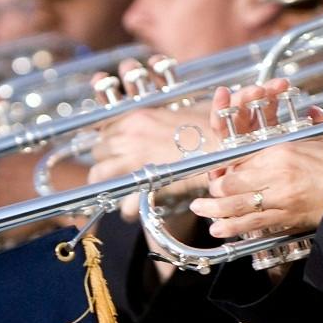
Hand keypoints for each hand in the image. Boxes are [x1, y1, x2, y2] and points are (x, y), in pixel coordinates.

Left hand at [83, 100, 208, 220]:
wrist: (224, 148)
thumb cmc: (209, 129)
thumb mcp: (181, 111)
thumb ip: (161, 113)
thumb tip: (160, 116)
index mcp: (136, 117)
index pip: (103, 129)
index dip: (107, 142)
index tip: (112, 151)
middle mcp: (129, 136)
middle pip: (97, 150)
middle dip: (105, 161)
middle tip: (117, 172)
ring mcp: (133, 159)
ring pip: (98, 174)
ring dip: (106, 184)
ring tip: (117, 192)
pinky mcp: (143, 183)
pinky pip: (122, 201)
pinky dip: (126, 210)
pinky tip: (133, 211)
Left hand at [190, 80, 322, 238]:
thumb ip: (305, 133)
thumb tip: (304, 120)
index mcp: (284, 150)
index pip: (241, 158)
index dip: (225, 168)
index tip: (221, 172)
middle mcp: (277, 173)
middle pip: (231, 182)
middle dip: (215, 190)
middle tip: (206, 196)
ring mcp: (281, 197)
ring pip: (236, 204)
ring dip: (213, 210)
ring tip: (201, 212)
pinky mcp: (288, 217)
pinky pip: (253, 224)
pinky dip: (232, 227)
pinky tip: (219, 230)